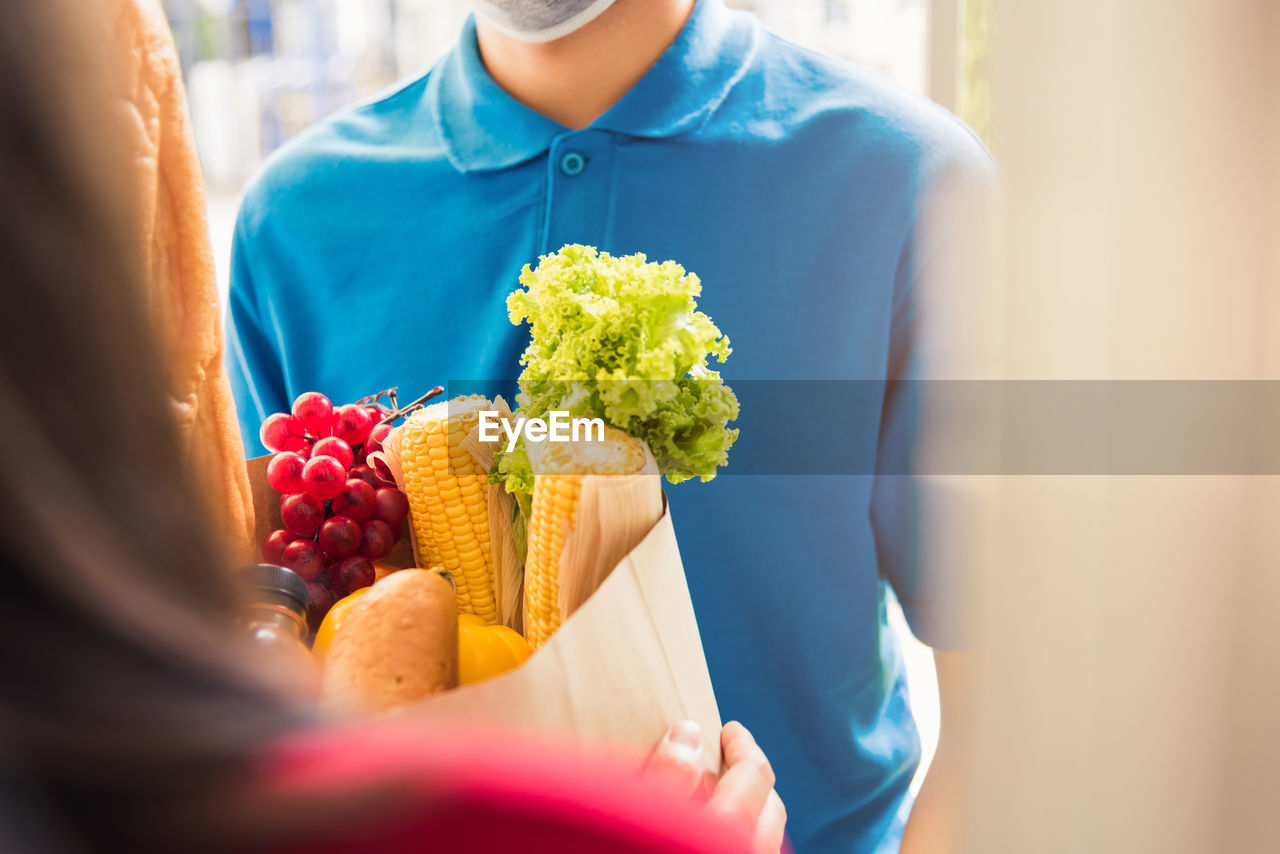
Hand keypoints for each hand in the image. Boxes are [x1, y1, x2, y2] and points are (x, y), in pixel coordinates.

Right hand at [647, 720, 786, 853]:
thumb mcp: (645, 813)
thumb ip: (669, 775)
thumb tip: (689, 733)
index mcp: (729, 831)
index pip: (754, 773)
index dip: (742, 745)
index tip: (729, 731)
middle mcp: (752, 851)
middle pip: (772, 806)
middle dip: (751, 777)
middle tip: (725, 760)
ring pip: (766, 835)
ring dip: (748, 811)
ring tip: (714, 799)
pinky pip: (757, 850)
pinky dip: (744, 836)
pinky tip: (714, 835)